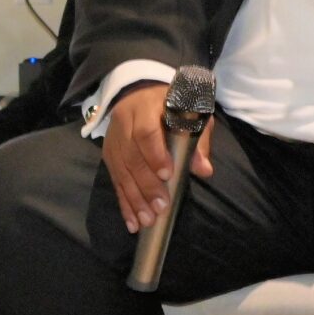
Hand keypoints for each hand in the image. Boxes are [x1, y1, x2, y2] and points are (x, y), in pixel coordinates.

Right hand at [101, 82, 215, 234]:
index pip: (145, 132)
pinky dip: (124, 203)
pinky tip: (132, 221)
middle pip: (131, 157)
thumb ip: (197, 141)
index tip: (167, 174)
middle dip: (146, 185)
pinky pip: (115, 181)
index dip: (154, 154)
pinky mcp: (108, 155)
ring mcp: (113, 140)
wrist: (140, 92)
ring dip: (134, 199)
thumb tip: (204, 170)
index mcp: (145, 107)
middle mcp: (123, 123)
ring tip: (147, 220)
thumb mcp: (190, 115)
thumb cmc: (172, 106)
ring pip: (121, 172)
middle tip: (159, 206)